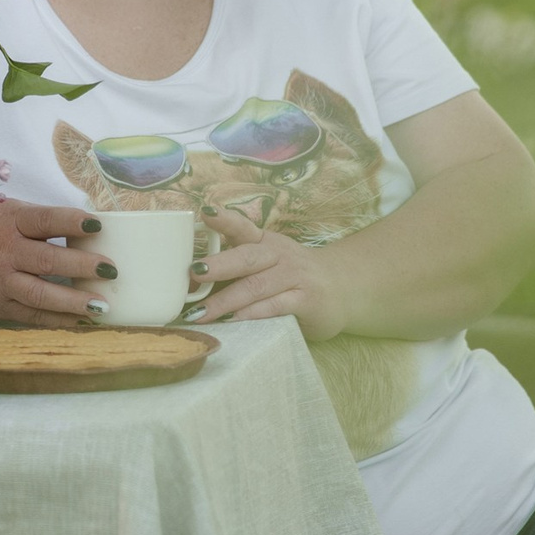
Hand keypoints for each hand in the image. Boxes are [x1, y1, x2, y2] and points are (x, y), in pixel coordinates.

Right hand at [0, 200, 116, 326]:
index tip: (98, 227)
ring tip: (102, 305)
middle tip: (110, 270)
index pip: (45, 220)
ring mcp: (2, 282)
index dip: (72, 223)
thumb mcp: (8, 212)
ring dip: (73, 301)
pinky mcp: (0, 306)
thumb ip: (41, 220)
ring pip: (41, 294)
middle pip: (48, 261)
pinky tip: (82, 320)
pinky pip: (33, 316)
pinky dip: (59, 320)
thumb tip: (89, 228)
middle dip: (82, 266)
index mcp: (11, 222)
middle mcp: (7, 252)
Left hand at [193, 202, 349, 337]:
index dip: (225, 220)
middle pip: (247, 258)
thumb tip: (192, 278)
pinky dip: (253, 314)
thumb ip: (238, 263)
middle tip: (194, 272)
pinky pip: (276, 307)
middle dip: (219, 265)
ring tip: (200, 313)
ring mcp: (294, 277)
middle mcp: (280, 255)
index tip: (205, 213)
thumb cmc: (292, 275)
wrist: (342, 288)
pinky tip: (234, 321)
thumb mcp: (269, 260)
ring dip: (226, 300)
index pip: (244, 227)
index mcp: (266, 242)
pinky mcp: (306, 301)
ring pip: (257, 286)